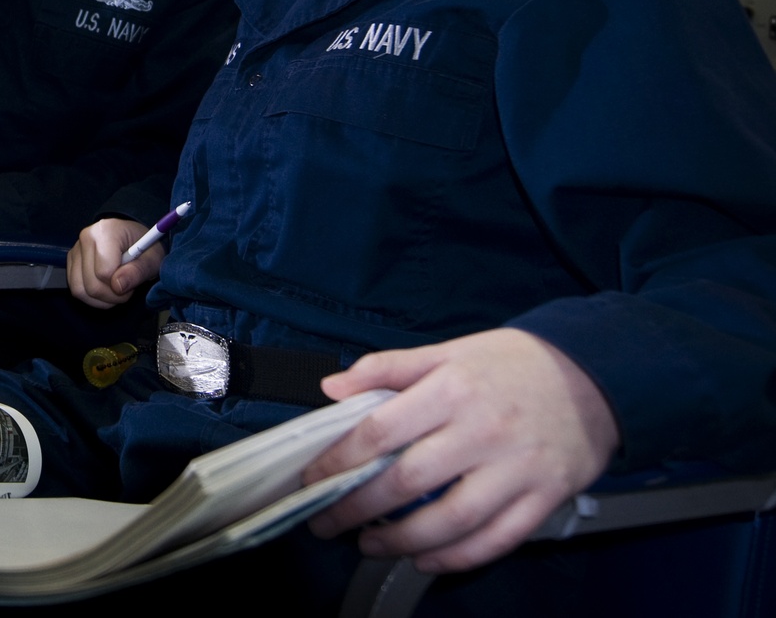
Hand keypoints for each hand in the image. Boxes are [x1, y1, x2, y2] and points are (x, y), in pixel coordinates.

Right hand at [67, 217, 162, 307]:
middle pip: (91, 284)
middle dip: (112, 295)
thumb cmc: (145, 248)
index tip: (132, 277)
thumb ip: (137, 272)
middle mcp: (86, 237)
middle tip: (127, 288)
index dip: (120, 284)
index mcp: (106, 230)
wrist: (134, 240)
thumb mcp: (152, 260)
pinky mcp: (72, 262)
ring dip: (101, 299)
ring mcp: (76, 249)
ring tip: (117, 289)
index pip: (104, 272)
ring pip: (80, 290)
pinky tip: (106, 289)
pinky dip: (92, 298)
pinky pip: (76, 290)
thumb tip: (117, 286)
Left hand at [304, 328, 619, 573]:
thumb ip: (388, 368)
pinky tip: (425, 558)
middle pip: (407, 481)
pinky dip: (454, 558)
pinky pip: (493, 541)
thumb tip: (333, 387)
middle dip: (358, 508)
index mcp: (453, 388)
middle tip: (328, 521)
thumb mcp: (449, 351)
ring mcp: (515, 469)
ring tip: (369, 544)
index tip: (314, 476)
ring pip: (448, 521)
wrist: (594, 374)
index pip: (382, 431)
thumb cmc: (514, 363)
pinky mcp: (543, 498)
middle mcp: (482, 430)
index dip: (340, 459)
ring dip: (400, 543)